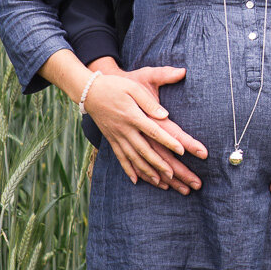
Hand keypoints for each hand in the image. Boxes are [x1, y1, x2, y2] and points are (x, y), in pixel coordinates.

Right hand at [85, 66, 207, 191]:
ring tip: (160, 182)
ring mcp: (116, 137)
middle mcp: (124, 130)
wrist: (89, 92)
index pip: (154, 131)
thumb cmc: (115, 86)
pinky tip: (136, 180)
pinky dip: (128, 170)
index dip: (168, 141)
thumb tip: (164, 115)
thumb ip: (149, 102)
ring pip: (133, 158)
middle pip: (144, 150)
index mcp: (133, 116)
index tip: (181, 150)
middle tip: (174, 176)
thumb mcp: (133, 88)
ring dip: (147, 171)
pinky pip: (120, 158)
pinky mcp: (111, 140)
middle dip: (160, 164)